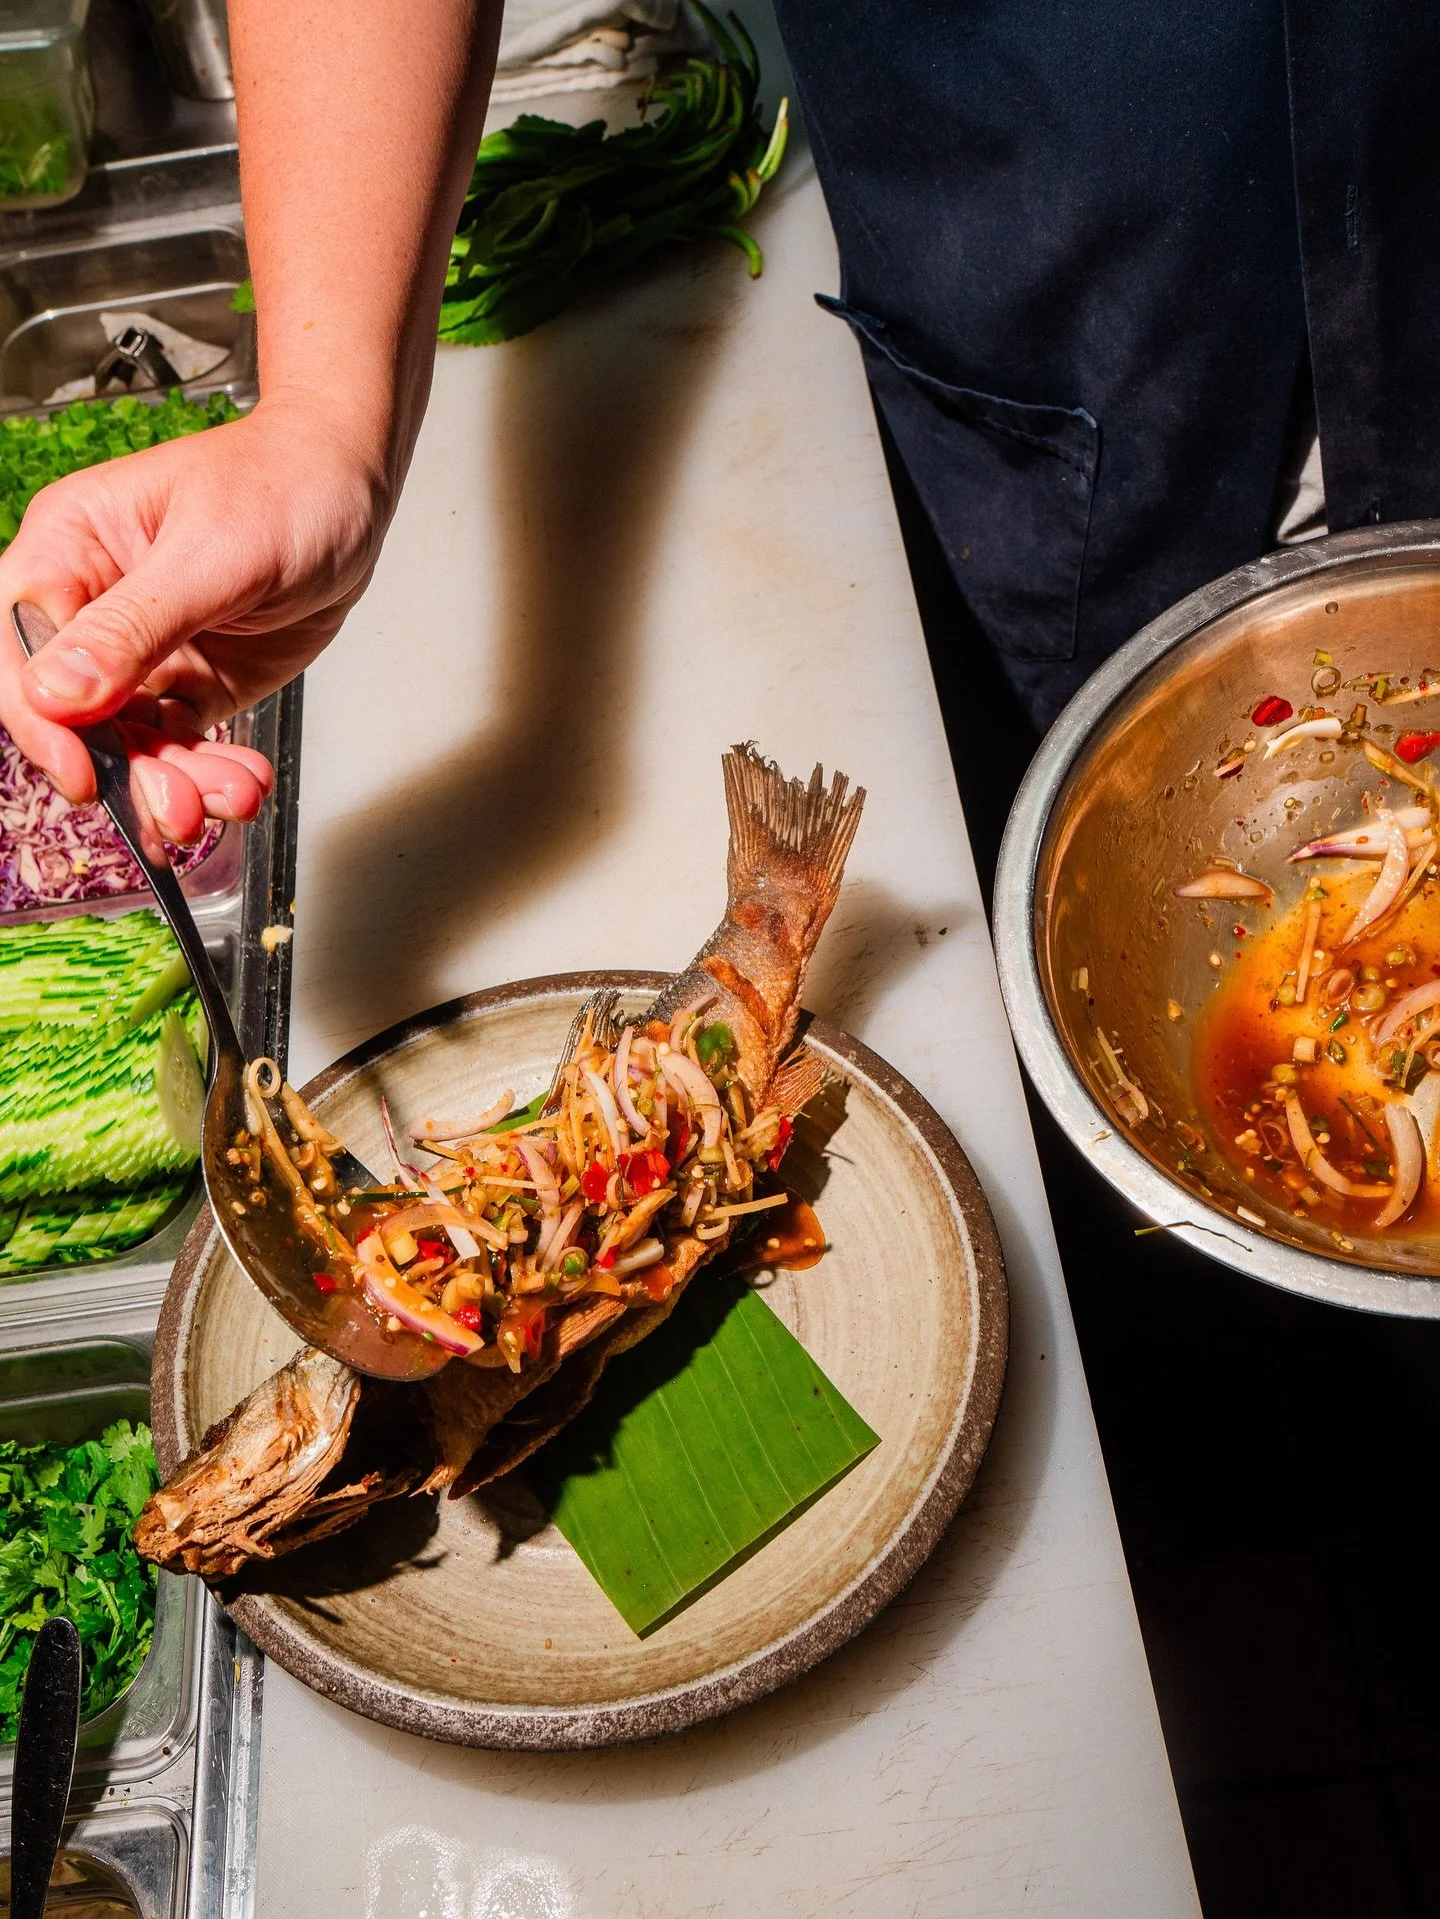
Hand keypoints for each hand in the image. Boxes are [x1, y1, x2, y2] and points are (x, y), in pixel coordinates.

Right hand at [0, 393, 393, 845]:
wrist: (350, 488)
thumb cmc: (281, 484)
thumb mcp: (210, 555)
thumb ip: (134, 625)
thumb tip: (58, 691)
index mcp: (69, 548)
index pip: (23, 648)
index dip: (44, 722)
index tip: (84, 774)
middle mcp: (93, 606)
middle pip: (76, 712)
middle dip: (126, 770)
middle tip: (175, 809)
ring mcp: (143, 652)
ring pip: (131, 739)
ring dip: (175, 782)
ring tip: (228, 797)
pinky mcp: (192, 682)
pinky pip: (182, 743)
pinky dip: (210, 773)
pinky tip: (243, 783)